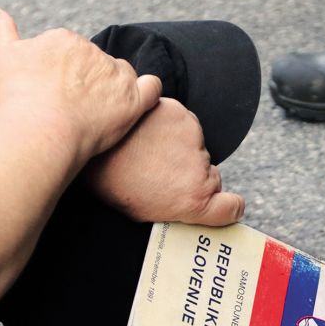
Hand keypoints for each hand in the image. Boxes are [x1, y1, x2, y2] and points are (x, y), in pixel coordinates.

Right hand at [0, 7, 159, 168]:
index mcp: (65, 39)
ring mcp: (115, 77)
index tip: (52, 92)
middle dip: (86, 80)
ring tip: (101, 109)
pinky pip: (151, 89)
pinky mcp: (133, 102)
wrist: (38, 132)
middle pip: (95, 63)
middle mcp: (94, 52)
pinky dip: (150, 89)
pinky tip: (145, 94)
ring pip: (121, 75)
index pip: (70, 52)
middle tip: (72, 107)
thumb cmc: (14, 97)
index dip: (61, 72)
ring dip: (115, 86)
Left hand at [83, 97, 245, 225]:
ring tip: (147, 152)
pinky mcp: (179, 114)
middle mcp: (200, 170)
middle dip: (191, 174)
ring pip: (196, 146)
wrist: (91, 148)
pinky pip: (183, 123)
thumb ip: (179, 209)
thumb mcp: (147, 212)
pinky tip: (146, 134)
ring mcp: (192, 139)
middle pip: (210, 173)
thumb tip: (188, 204)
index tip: (222, 206)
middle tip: (159, 175)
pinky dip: (169, 127)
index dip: (228, 207)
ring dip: (179, 148)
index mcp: (193, 201)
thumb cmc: (113, 184)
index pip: (232, 208)